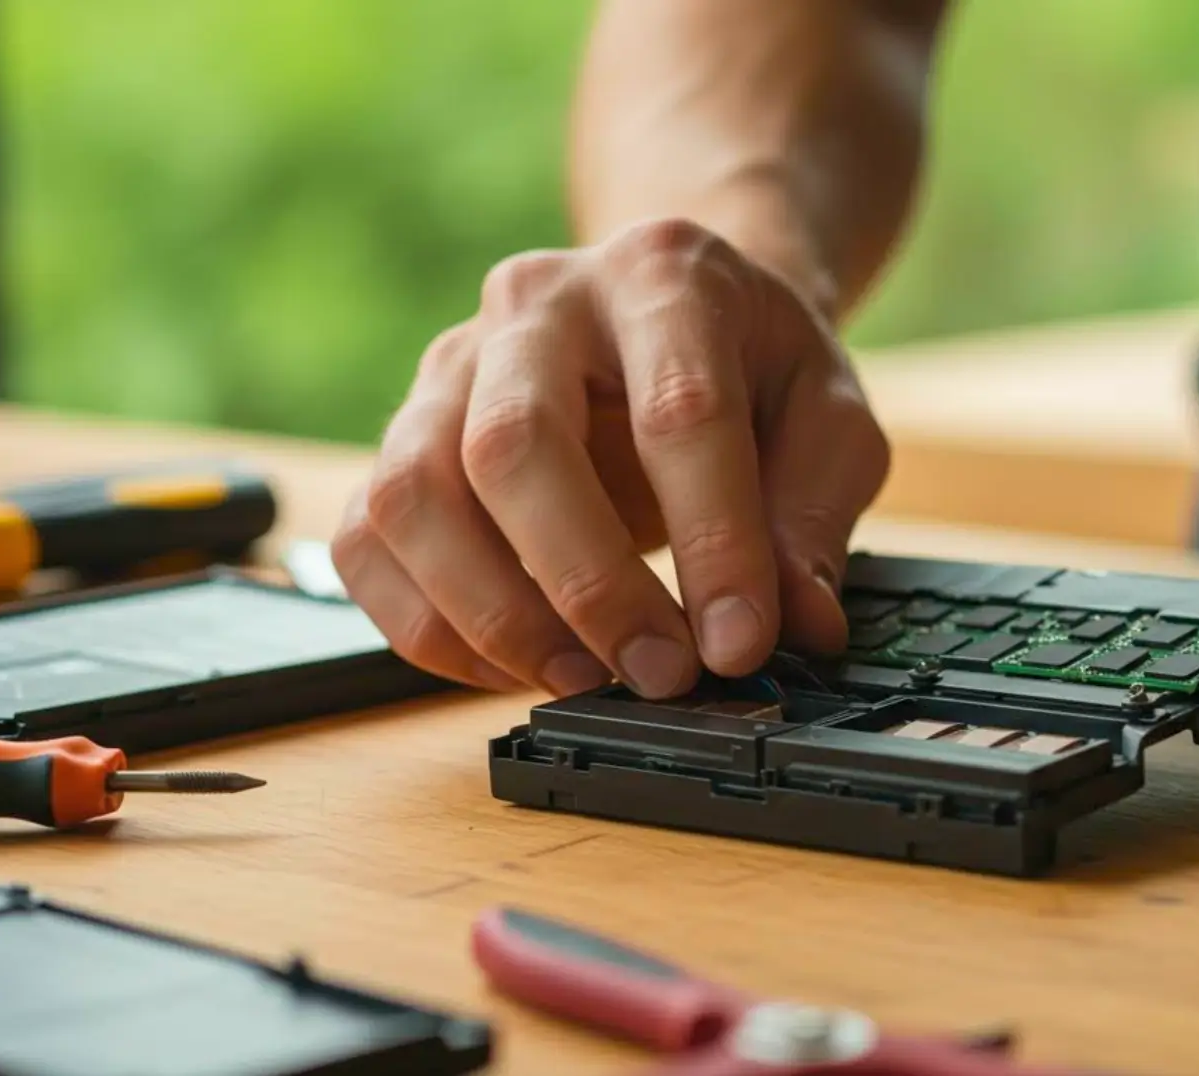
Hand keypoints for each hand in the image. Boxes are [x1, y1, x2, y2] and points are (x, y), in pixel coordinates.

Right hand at [332, 218, 888, 698]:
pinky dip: (427, 626)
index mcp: (660, 275)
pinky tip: (509, 664)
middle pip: (513, 444)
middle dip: (587, 584)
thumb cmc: (755, 367)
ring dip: (493, 614)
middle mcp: (536, 304)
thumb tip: (797, 628)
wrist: (679, 312)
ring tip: (583, 677)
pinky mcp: (400, 435)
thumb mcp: (829, 419)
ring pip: (413, 494)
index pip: (679, 411)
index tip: (741, 643)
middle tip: (658, 673)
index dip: (713, 542)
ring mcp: (449, 365)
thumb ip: (813, 518)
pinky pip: (369, 540)